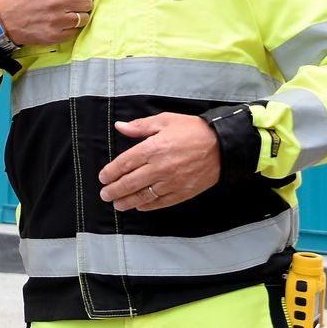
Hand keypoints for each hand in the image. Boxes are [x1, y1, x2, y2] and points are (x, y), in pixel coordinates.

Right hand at [0, 0, 95, 46]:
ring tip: (67, 14)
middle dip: (83, 2)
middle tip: (74, 3)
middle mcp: (57, 1)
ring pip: (84, 18)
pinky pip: (75, 31)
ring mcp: (56, 20)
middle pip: (87, 2)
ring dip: (78, 16)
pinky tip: (61, 23)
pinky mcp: (55, 35)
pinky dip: (70, 28)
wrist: (2, 20)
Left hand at [97, 113, 220, 211]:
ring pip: (143, 196)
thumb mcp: (165, 120)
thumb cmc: (193, 130)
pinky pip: (160, 202)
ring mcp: (171, 182)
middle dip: (114, 190)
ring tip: (117, 205)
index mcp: (153, 148)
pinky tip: (139, 207)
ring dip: (127, 202)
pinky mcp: (182, 192)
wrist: (223, 145)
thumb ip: (140, 126)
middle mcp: (159, 167)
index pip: (124, 163)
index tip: (103, 177)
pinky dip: (148, 206)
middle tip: (105, 195)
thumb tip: (119, 127)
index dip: (111, 172)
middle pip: (130, 183)